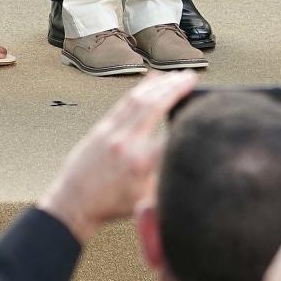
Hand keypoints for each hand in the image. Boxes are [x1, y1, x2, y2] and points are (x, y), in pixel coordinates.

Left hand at [38, 69, 197, 243]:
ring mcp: (111, 131)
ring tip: (175, 75)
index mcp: (140, 163)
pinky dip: (140, 88)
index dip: (188, 121)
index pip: (171, 136)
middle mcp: (126, 142)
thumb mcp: (146, 200)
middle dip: (174, 88)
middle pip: (153, 106)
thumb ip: (166, 179)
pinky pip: (124, 102)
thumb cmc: (112, 205)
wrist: (75, 201)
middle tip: (191, 77)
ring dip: (159, 84)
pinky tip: (151, 80)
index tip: (205, 109)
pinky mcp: (102, 126)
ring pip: (138, 99)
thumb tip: (186, 162)